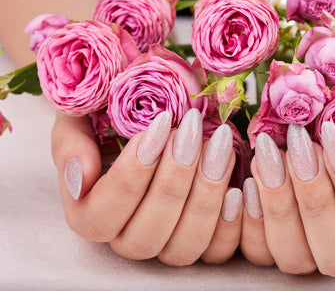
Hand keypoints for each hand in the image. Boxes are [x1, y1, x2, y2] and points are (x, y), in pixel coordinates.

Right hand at [51, 108, 241, 264]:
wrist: (146, 111)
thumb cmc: (111, 116)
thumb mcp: (80, 119)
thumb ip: (70, 146)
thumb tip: (78, 179)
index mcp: (90, 213)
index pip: (101, 216)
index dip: (131, 175)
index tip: (159, 126)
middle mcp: (127, 237)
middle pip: (146, 235)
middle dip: (173, 181)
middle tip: (192, 132)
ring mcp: (166, 242)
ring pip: (183, 247)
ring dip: (205, 197)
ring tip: (221, 146)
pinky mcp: (202, 239)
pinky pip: (216, 251)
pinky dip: (230, 225)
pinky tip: (237, 187)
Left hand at [241, 122, 334, 275]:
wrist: (312, 141)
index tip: (334, 136)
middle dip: (314, 193)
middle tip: (298, 141)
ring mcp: (308, 257)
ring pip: (294, 256)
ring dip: (278, 203)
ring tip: (267, 153)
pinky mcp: (272, 253)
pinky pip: (259, 253)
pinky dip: (251, 221)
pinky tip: (246, 184)